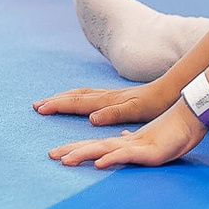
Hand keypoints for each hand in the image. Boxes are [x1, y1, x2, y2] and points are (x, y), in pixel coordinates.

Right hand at [33, 81, 174, 127]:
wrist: (172, 91)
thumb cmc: (155, 104)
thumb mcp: (136, 111)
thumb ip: (114, 113)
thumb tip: (91, 117)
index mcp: (108, 101)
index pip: (78, 103)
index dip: (58, 106)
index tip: (41, 109)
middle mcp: (106, 96)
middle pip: (76, 96)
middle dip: (56, 100)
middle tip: (37, 105)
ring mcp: (111, 95)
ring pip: (82, 94)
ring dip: (65, 97)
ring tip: (52, 101)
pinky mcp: (118, 97)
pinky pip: (91, 95)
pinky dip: (78, 97)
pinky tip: (80, 101)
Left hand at [46, 99, 205, 169]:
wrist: (189, 120)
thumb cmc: (169, 132)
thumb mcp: (145, 142)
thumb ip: (130, 142)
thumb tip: (120, 140)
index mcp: (121, 141)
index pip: (92, 144)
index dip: (74, 148)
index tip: (55, 154)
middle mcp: (123, 141)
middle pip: (91, 145)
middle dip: (70, 150)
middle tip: (50, 156)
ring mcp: (134, 145)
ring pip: (103, 148)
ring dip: (83, 154)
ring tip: (65, 161)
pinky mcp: (147, 151)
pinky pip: (126, 155)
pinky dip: (111, 158)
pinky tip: (100, 163)